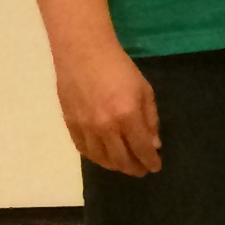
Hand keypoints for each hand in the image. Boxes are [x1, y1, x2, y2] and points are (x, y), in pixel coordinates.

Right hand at [57, 40, 160, 175]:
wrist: (84, 53)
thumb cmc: (120, 68)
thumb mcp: (144, 91)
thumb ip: (150, 119)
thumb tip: (154, 145)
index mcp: (127, 116)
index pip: (141, 149)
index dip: (150, 161)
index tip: (155, 167)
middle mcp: (105, 127)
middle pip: (121, 159)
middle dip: (134, 168)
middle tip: (141, 170)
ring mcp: (85, 127)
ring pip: (101, 158)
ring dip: (115, 166)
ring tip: (124, 165)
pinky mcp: (70, 124)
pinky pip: (83, 150)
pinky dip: (95, 158)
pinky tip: (104, 157)